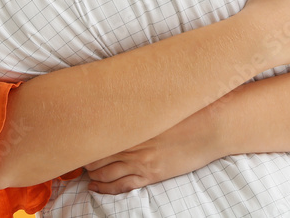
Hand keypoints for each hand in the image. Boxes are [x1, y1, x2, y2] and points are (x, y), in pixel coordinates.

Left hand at [83, 104, 220, 193]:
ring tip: (83, 170)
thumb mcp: (159, 104)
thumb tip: (121, 100)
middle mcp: (133, 142)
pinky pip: (121, 186)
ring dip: (91, 172)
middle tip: (76, 154)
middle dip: (84, 156)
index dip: (84, 138)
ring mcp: (142, 161)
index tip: (78, 136)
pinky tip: (94, 187)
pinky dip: (104, 188)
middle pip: (96, 154)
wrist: (213, 126)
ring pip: (104, 172)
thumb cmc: (189, 111)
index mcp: (133, 122)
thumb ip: (139, 106)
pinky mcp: (152, 175)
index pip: (98, 132)